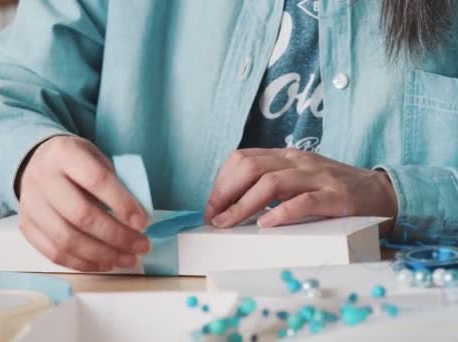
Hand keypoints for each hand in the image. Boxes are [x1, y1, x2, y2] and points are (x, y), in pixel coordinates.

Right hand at [18, 136, 149, 271]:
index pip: (96, 180)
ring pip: (67, 240)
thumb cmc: (77, 162)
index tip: (143, 223)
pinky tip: (105, 263)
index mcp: (65, 154)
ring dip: (103, 255)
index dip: (122, 204)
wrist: (38, 161)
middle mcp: (43, 178)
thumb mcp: (97, 158)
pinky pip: (54, 253)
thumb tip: (138, 220)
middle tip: (141, 246)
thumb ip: (117, 183)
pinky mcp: (26, 226)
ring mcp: (30, 204)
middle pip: (81, 215)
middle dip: (116, 236)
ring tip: (128, 259)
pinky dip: (83, 263)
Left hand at [204, 148, 397, 234]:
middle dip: (225, 194)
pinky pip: (305, 201)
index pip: (242, 159)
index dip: (221, 183)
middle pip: (251, 168)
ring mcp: (318, 177)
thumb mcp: (297, 179)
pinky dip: (282, 213)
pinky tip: (266, 226)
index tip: (211, 208)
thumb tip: (230, 205)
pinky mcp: (337, 198)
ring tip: (229, 224)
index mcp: (285, 157)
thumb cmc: (332, 191)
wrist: (382, 194)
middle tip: (215, 219)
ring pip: (272, 183)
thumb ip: (269, 184)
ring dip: (244, 206)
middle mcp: (298, 162)